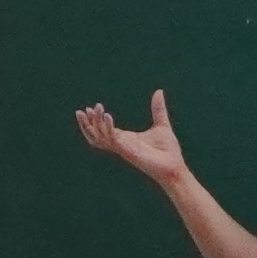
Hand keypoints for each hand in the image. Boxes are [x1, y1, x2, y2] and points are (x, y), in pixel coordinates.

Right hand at [72, 88, 193, 184]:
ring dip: (94, 124)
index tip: (90, 107)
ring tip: (96, 108)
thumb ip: (158, 109)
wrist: (175, 166)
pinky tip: (108, 116)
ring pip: (99, 138)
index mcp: (126, 139)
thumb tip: (159, 91)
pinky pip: (112, 140)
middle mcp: (121, 144)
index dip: (94, 120)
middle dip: (86, 124)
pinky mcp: (127, 151)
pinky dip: (107, 129)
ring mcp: (123, 149)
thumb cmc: (168, 150)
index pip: (103, 130)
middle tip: (82, 110)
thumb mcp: (161, 125)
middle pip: (95, 136)